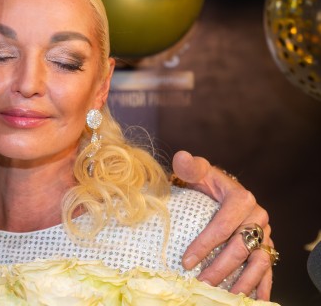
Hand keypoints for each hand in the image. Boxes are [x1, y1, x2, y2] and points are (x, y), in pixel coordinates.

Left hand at [172, 150, 272, 299]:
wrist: (219, 190)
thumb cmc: (205, 182)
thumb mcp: (197, 173)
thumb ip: (189, 167)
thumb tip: (181, 157)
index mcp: (241, 198)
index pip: (222, 226)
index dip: (205, 245)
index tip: (186, 261)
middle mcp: (257, 217)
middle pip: (240, 247)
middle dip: (221, 268)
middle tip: (201, 282)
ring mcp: (264, 233)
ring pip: (258, 261)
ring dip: (244, 281)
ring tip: (225, 295)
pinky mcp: (265, 246)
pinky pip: (267, 268)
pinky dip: (262, 285)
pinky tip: (254, 300)